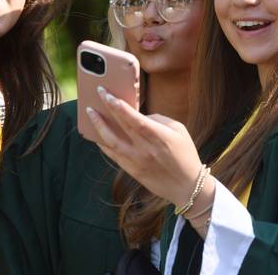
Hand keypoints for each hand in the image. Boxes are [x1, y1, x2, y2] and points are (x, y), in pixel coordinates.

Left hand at [85, 86, 205, 207]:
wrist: (186, 185)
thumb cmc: (185, 153)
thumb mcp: (179, 130)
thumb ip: (158, 119)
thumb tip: (138, 115)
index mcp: (160, 137)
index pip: (136, 120)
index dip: (121, 108)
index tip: (108, 95)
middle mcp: (146, 149)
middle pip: (121, 127)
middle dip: (108, 108)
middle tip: (98, 93)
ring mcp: (137, 161)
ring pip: (111, 142)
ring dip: (99, 126)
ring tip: (90, 113)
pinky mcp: (132, 171)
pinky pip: (113, 155)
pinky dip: (103, 143)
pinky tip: (97, 134)